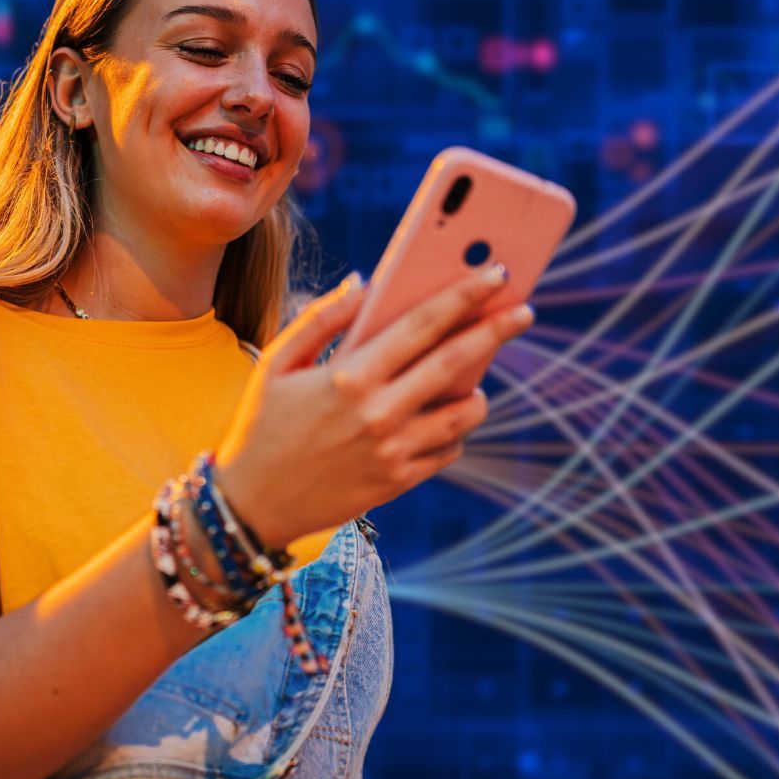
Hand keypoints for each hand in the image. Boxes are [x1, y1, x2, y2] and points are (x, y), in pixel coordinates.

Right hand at [212, 262, 533, 547]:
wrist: (253, 505)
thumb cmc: (264, 424)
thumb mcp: (278, 362)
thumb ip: (322, 318)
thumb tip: (364, 282)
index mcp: (350, 374)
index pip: (424, 324)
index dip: (466, 295)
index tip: (496, 274)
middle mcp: (379, 412)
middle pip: (458, 362)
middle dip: (497, 330)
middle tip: (524, 311)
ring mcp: (394, 450)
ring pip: (465, 414)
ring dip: (478, 391)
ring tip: (476, 379)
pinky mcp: (399, 481)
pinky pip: (448, 450)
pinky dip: (453, 432)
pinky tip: (443, 419)